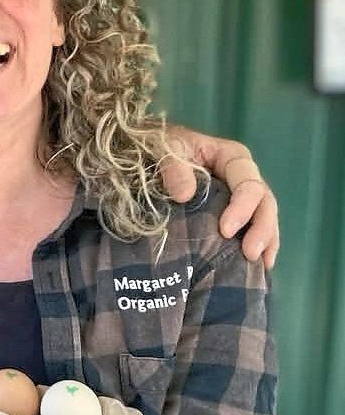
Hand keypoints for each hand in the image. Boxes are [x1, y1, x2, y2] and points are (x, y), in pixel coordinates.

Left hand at [162, 126, 278, 268]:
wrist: (146, 153)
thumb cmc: (158, 146)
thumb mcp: (164, 148)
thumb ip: (173, 167)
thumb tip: (185, 195)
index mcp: (231, 157)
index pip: (249, 182)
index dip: (242, 207)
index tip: (225, 230)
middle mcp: (240, 177)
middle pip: (264, 203)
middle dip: (262, 229)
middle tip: (250, 254)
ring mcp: (237, 196)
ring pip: (263, 218)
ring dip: (267, 241)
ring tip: (262, 265)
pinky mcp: (229, 212)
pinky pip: (250, 229)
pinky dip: (258, 246)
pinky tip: (258, 268)